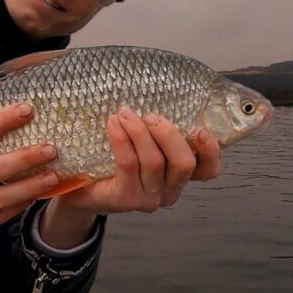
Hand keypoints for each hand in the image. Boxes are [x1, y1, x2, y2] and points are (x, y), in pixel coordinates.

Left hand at [38, 107, 221, 247]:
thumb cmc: (116, 160)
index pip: (208, 170)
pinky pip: (129, 164)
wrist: (82, 189)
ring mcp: (149, 198)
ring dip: (140, 132)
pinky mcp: (127, 200)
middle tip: (150, 116)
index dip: (211, 151)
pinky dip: (122, 140)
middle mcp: (170, 190)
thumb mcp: (142, 143)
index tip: (200, 129)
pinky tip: (113, 124)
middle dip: (168, 134)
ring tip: (124, 114)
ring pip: (155, 161)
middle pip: (184, 163)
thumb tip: (158, 93)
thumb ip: (156, 130)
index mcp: (179, 175)